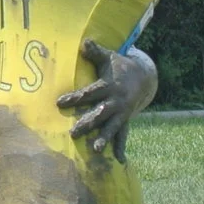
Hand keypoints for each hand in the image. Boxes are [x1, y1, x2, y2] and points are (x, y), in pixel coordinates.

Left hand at [56, 40, 152, 160]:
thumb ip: (95, 52)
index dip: (75, 97)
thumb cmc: (119, 67)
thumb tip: (84, 42)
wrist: (143, 77)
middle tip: (73, 133)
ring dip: (104, 138)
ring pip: (111, 127)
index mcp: (108, 86)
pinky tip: (120, 160)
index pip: (89, 93)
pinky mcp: (125, 120)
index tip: (60, 103)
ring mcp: (121, 113)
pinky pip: (123, 135)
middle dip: (87, 123)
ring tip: (96, 150)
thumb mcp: (108, 57)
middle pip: (99, 114)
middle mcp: (115, 102)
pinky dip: (120, 147)